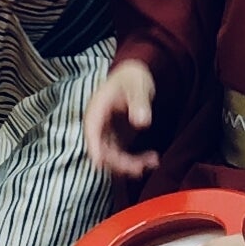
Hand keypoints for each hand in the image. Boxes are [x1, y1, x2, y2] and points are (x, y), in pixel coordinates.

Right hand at [85, 59, 159, 180]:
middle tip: (140, 168)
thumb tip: (142, 122)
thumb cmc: (132, 78)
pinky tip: (153, 160)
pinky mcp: (117, 140)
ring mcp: (107, 134)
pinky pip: (123, 156)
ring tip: (152, 162)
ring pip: (112, 157)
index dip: (94, 148)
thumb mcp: (138, 85)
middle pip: (102, 150)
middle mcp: (98, 125)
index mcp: (97, 109)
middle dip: (119, 163)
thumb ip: (140, 102)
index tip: (99, 163)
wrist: (133, 77)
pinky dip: (136, 161)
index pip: (92, 131)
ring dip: (129, 165)